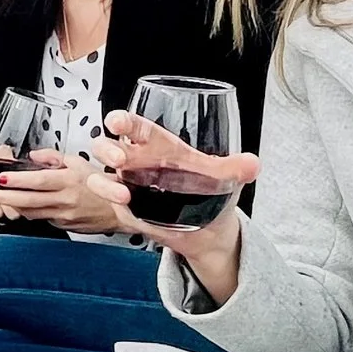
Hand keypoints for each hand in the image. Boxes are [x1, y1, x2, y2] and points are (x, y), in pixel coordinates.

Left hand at [0, 151, 122, 232]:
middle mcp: (65, 199)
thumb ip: (53, 158)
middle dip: (6, 197)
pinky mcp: (63, 225)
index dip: (19, 181)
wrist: (119, 211)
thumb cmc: (100, 185)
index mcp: (69, 180)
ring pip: (32, 212)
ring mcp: (63, 215)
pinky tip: (18, 206)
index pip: (39, 181)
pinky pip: (41, 218)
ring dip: (13, 206)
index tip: (2, 178)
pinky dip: (28, 213)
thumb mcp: (79, 163)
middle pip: (30, 200)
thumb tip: (33, 156)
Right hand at [85, 109, 260, 300]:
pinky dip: (113, 202)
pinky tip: (126, 204)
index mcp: (157, 145)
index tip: (117, 122)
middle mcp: (138, 162)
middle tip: (120, 158)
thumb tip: (253, 164)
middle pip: (107, 145)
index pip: (134, 126)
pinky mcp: (126, 209)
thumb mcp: (223, 178)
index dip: (122, 120)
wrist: (210, 231)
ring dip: (105, 183)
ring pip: (100, 175)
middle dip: (107, 149)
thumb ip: (234, 168)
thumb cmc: (212, 193)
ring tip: (124, 193)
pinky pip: (109, 202)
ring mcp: (128, 185)